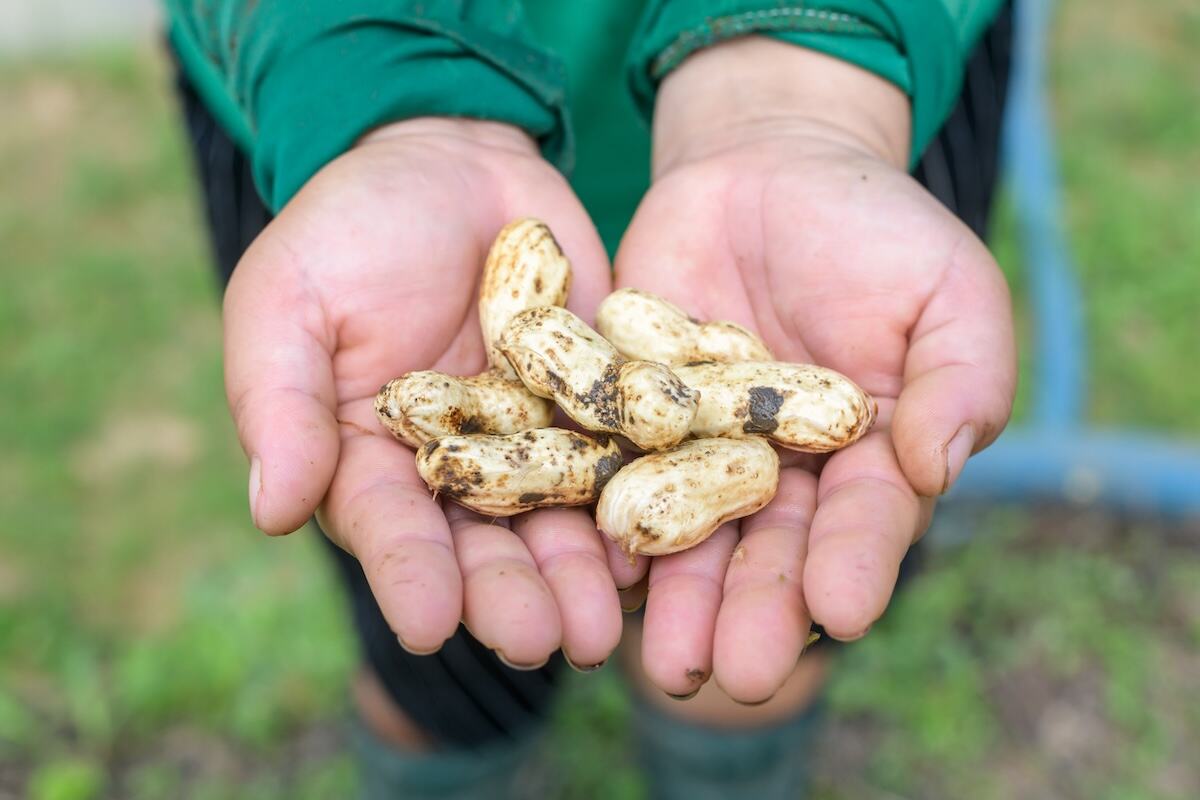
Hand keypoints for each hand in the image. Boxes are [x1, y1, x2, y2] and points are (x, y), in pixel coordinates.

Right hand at [223, 119, 625, 668]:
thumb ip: (279, 402)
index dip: (409, 577)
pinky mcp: (597, 405)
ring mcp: (534, 441)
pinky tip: (665, 541)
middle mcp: (456, 470)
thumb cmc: (349, 228)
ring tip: (606, 624)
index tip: (430, 626)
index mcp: (371, 460)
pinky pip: (622, 456)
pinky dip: (641, 496)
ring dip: (582, 574)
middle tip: (544, 643)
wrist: (452, 161)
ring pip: (560, 521)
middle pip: (484, 546)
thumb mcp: (291, 298)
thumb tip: (272, 510)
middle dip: (512, 595)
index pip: (389, 530)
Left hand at [617, 39, 1015, 701]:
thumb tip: (939, 465)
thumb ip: (960, 378)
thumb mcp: (947, 287)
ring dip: (677, 597)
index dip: (854, 566)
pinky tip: (591, 568)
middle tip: (737, 672)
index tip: (840, 612)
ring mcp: (700, 449)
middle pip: (769, 551)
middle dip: (755, 612)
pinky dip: (602, 518)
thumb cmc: (875, 227)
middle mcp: (782, 473)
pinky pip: (614, 469)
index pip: (864, 521)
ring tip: (664, 663)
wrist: (767, 167)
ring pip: (688, 534)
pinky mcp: (632, 416)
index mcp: (866, 457)